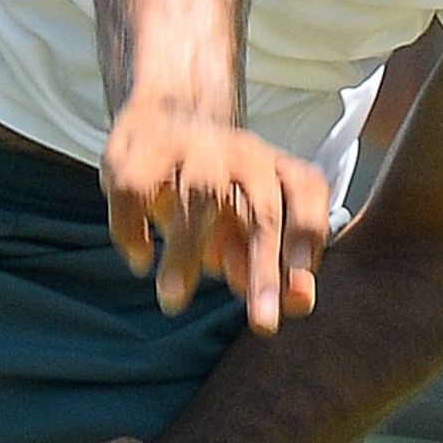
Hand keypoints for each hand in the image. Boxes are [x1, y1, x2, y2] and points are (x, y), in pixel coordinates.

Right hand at [102, 104, 329, 332]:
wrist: (164, 119)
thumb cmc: (219, 190)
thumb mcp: (249, 226)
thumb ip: (276, 265)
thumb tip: (299, 302)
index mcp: (275, 170)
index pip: (306, 193)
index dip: (309, 235)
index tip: (303, 290)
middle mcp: (243, 154)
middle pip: (263, 208)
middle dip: (265, 267)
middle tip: (263, 322)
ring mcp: (194, 146)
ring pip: (200, 194)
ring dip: (187, 250)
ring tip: (174, 300)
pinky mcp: (142, 148)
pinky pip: (136, 187)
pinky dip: (134, 227)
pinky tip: (140, 258)